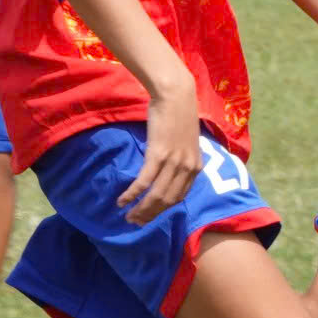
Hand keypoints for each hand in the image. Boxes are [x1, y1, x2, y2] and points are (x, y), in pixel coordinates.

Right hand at [120, 83, 204, 223]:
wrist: (175, 95)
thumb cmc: (179, 116)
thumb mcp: (186, 142)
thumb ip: (181, 158)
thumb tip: (168, 170)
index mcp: (196, 166)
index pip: (179, 197)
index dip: (163, 210)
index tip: (149, 217)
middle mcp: (188, 168)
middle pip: (167, 201)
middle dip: (150, 214)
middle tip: (135, 222)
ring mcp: (174, 162)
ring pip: (156, 196)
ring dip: (140, 209)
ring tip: (127, 216)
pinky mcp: (158, 155)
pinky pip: (144, 182)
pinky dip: (132, 195)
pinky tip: (121, 201)